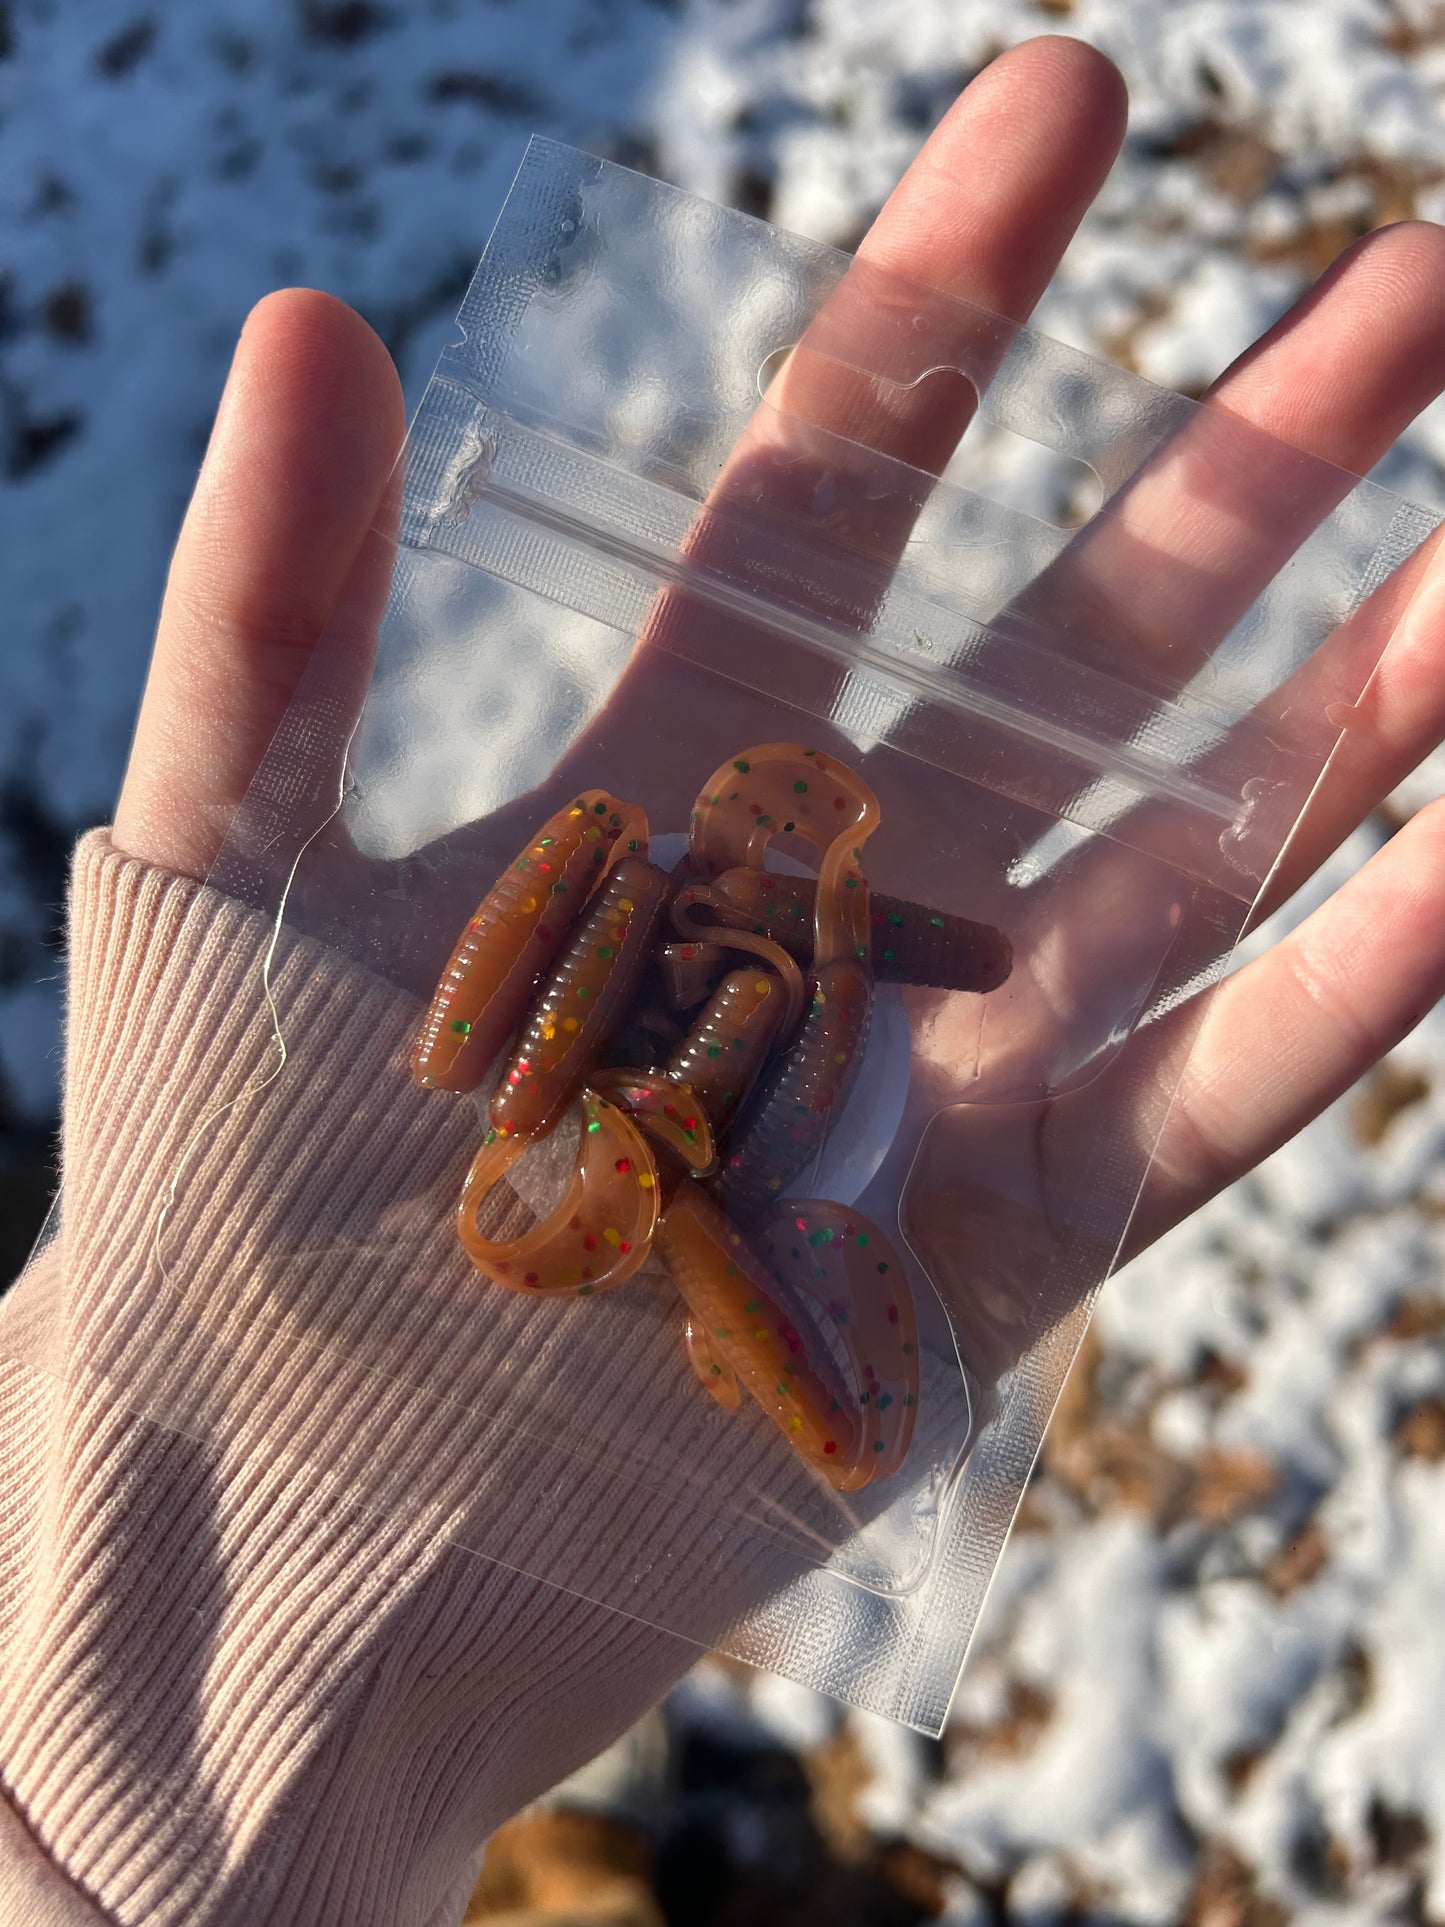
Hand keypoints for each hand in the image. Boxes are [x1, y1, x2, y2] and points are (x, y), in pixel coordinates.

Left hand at [112, 34, 1444, 1311]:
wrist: (287, 1521)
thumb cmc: (223, 1198)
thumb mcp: (220, 876)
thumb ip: (277, 617)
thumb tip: (313, 316)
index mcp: (669, 778)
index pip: (835, 490)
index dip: (950, 298)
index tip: (1067, 100)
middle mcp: (841, 900)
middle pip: (1075, 646)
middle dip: (1242, 463)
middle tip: (1414, 279)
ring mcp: (941, 1067)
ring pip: (1194, 861)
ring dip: (1358, 716)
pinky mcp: (1004, 1246)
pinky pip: (1208, 1096)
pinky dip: (1340, 991)